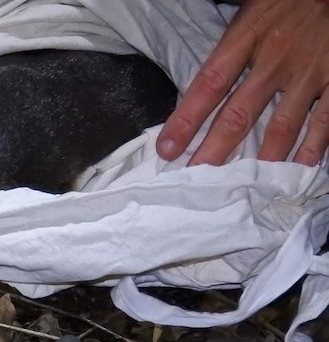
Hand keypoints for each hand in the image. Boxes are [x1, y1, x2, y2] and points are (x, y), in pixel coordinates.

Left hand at [157, 0, 328, 165]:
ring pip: (282, 125)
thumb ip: (226, 45)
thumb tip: (196, 79)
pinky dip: (314, 147)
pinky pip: (325, 120)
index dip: (186, 119)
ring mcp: (310, 72)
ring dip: (261, 159)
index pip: (208, 85)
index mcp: (247, 37)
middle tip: (196, 180)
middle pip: (238, 114)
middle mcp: (276, 58)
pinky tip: (300, 169)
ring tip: (244, 185)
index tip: (167, 149)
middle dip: (214, 151)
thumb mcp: (249, 8)